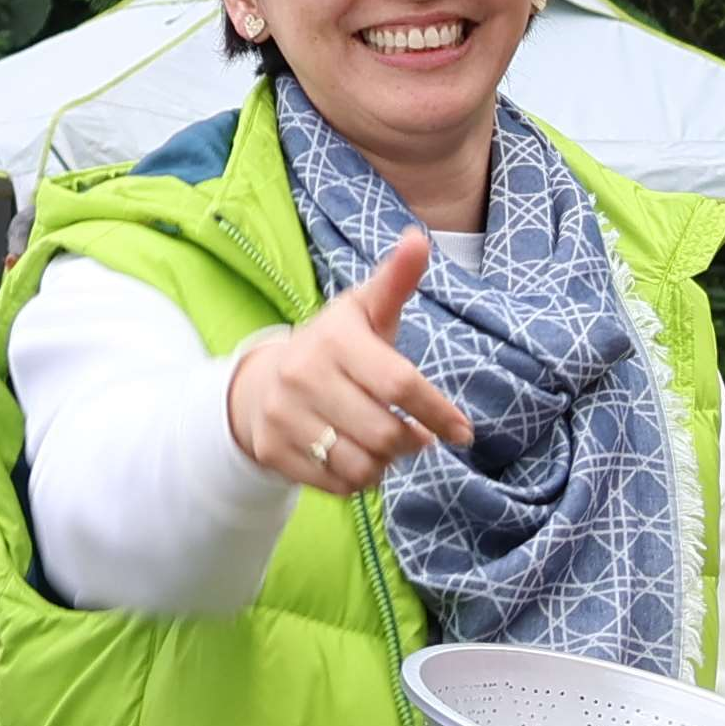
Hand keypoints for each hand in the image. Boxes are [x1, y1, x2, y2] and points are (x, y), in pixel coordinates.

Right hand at [225, 230, 470, 493]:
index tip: (463, 432)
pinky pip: (337, 485)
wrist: (261, 382)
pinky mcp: (273, 450)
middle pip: (384, 434)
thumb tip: (419, 239)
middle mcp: (302, 376)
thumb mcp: (364, 310)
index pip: (399, 385)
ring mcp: (284, 416)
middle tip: (415, 436)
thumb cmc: (333, 346)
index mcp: (334, 339)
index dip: (438, 413)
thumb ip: (395, 281)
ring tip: (386, 447)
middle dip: (411, 442)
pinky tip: (359, 459)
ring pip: (362, 466)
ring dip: (386, 465)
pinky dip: (359, 480)